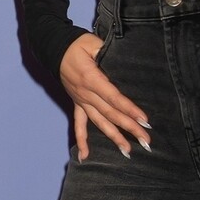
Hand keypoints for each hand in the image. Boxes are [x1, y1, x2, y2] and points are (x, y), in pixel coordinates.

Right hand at [58, 32, 150, 160]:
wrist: (54, 48)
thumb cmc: (76, 44)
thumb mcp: (93, 43)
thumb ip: (106, 52)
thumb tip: (122, 61)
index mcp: (91, 78)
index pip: (114, 98)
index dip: (129, 109)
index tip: (144, 120)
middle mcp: (86, 94)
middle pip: (110, 114)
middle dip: (129, 128)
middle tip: (146, 141)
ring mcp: (81, 100)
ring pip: (99, 122)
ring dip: (114, 137)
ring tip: (128, 151)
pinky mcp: (77, 103)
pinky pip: (79, 125)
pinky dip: (81, 141)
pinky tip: (85, 156)